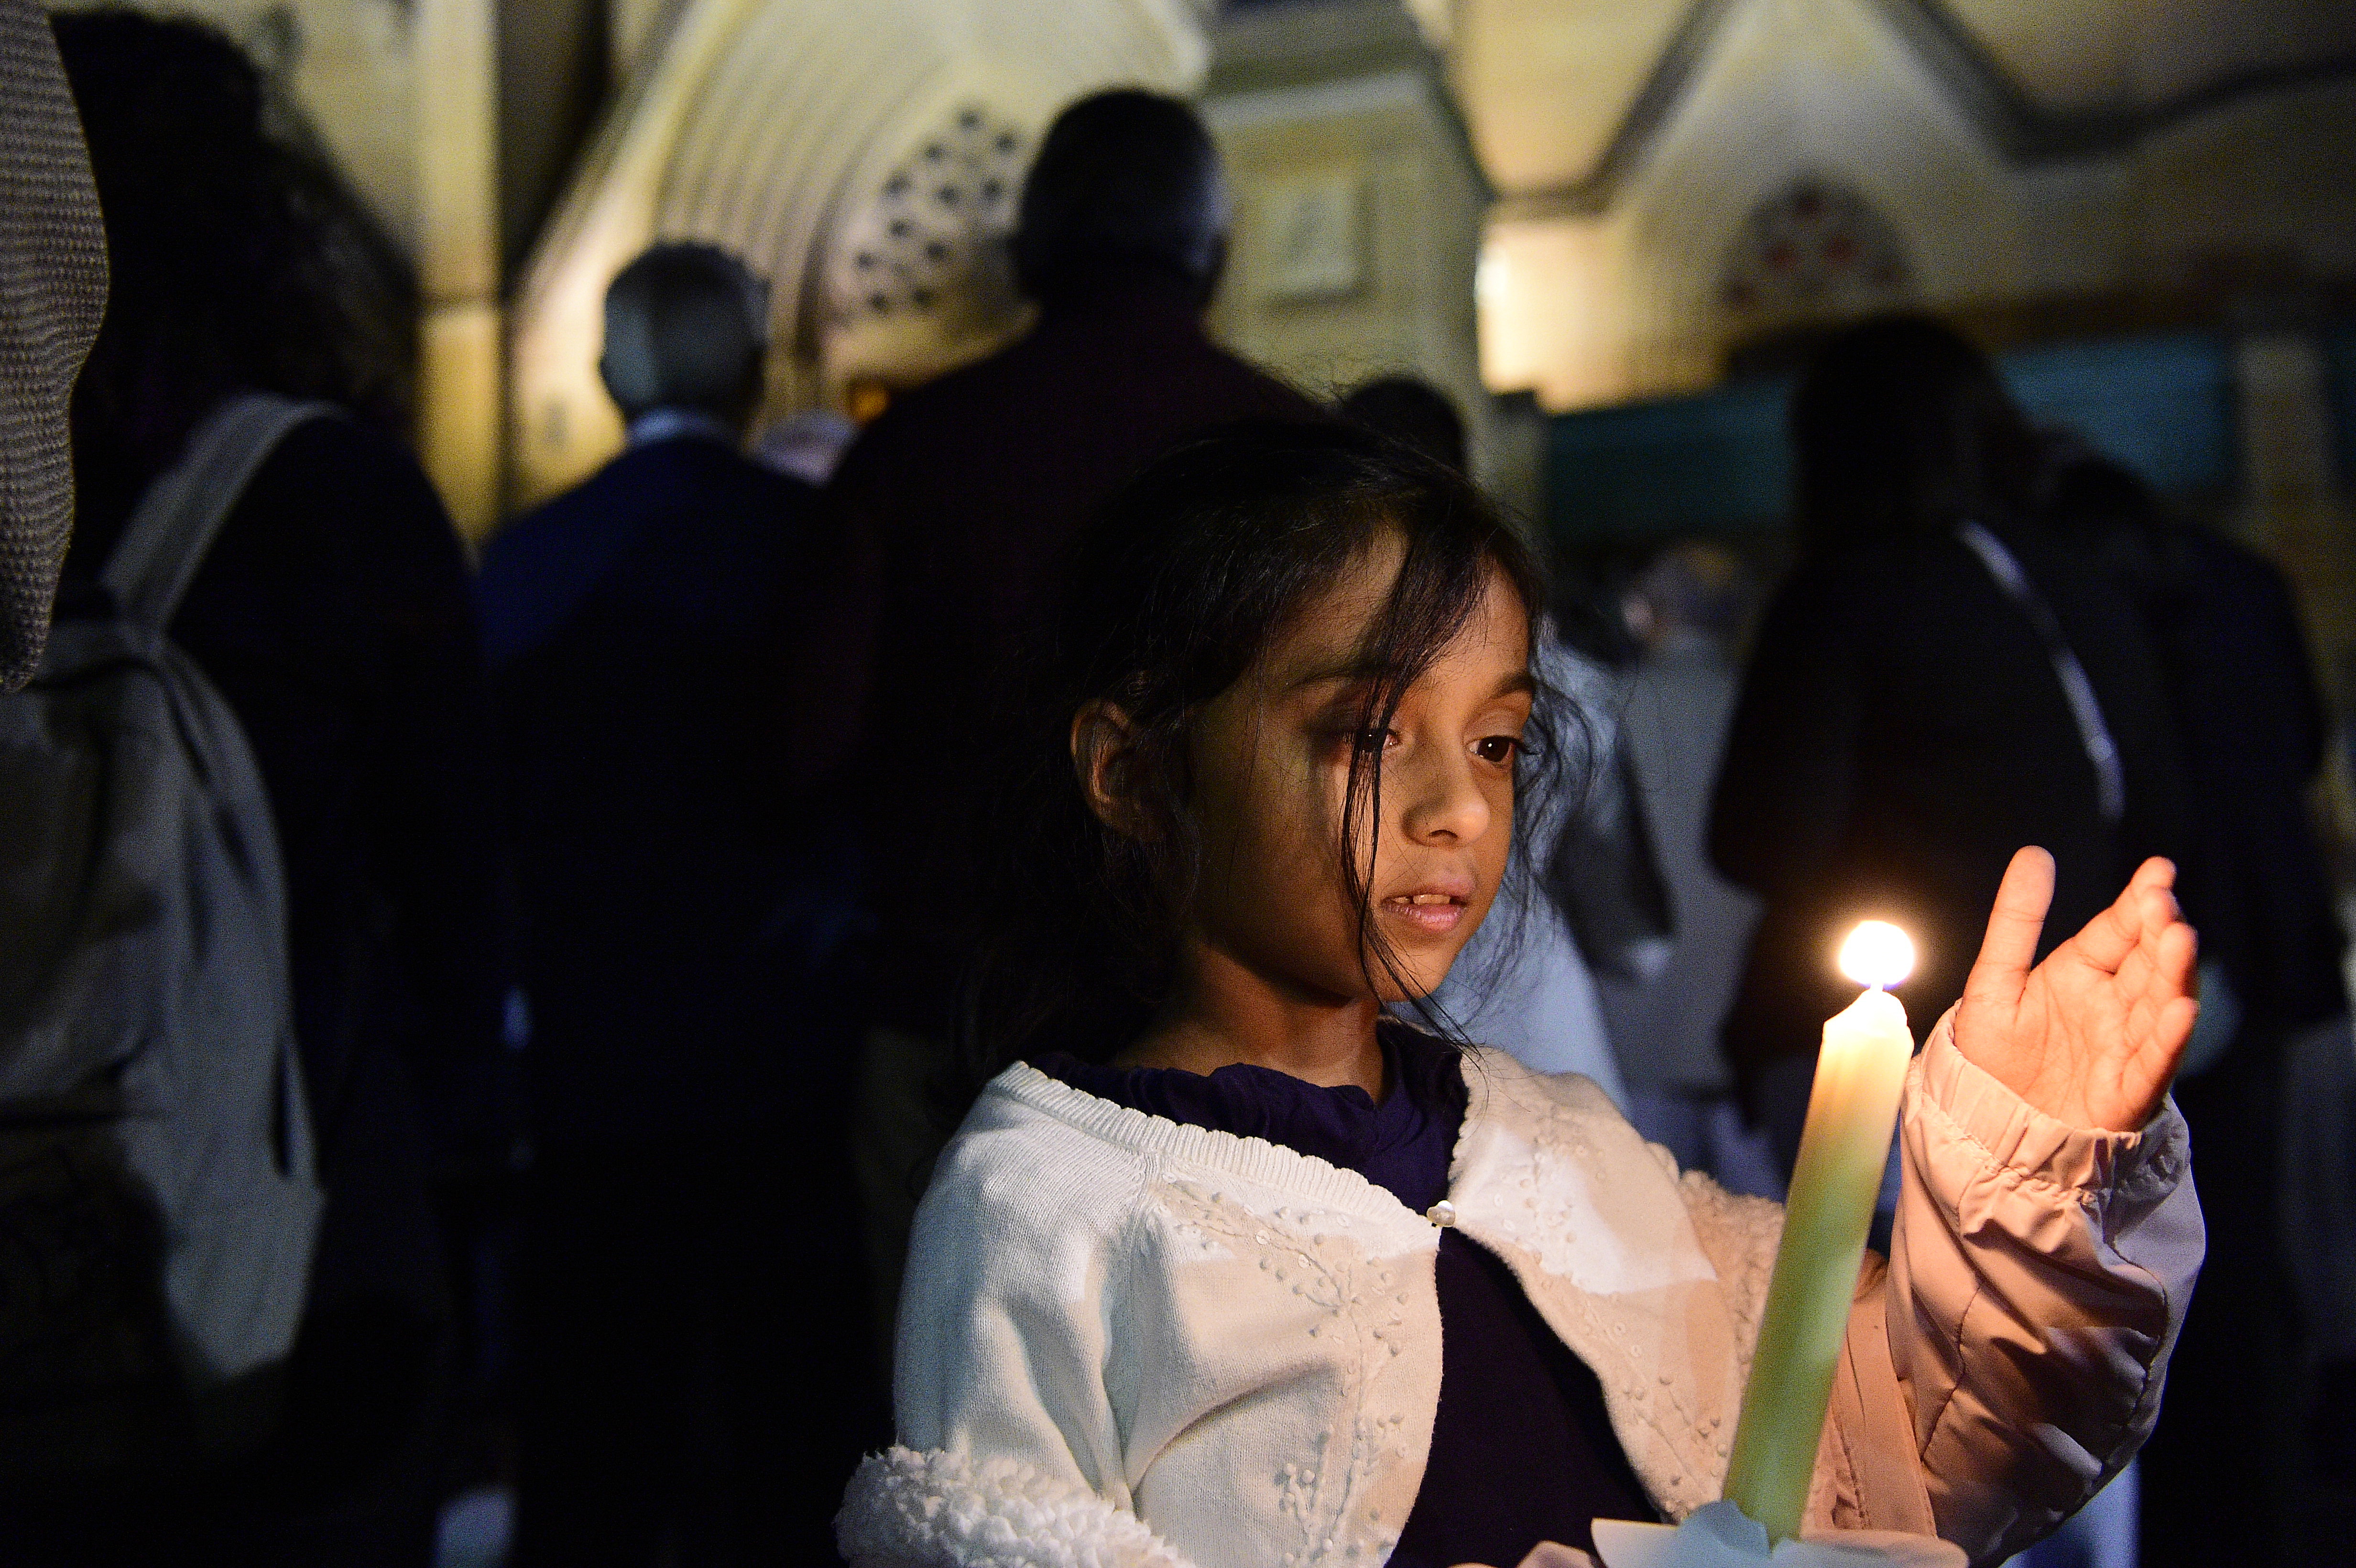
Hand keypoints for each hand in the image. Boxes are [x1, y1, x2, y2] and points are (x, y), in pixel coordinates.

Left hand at [1953, 848, 2197, 1131]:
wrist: (1983, 1122)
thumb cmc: (1992, 1055)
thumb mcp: (1994, 980)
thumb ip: (2015, 921)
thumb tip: (2034, 853)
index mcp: (2081, 972)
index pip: (2119, 930)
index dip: (2140, 902)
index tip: (2158, 871)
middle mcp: (2111, 1005)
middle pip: (2147, 963)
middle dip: (2161, 932)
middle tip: (2165, 904)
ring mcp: (2123, 1045)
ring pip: (2160, 1004)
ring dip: (2174, 974)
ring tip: (2180, 938)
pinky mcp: (2126, 1090)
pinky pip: (2154, 1061)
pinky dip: (2169, 1037)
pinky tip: (2181, 1008)